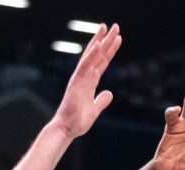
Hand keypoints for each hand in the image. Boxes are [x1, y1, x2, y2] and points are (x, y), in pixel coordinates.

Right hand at [51, 24, 121, 138]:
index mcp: (89, 82)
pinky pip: (85, 66)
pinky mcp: (76, 83)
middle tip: (115, 26)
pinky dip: (91, 54)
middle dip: (106, 40)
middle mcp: (84, 77)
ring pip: (91, 56)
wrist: (67, 129)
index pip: (102, 62)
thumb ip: (101, 100)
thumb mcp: (95, 110)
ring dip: (99, 41)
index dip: (110, 50)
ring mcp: (80, 78)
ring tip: (107, 27)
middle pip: (97, 55)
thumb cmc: (77, 121)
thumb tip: (109, 93)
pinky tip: (98, 44)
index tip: (118, 39)